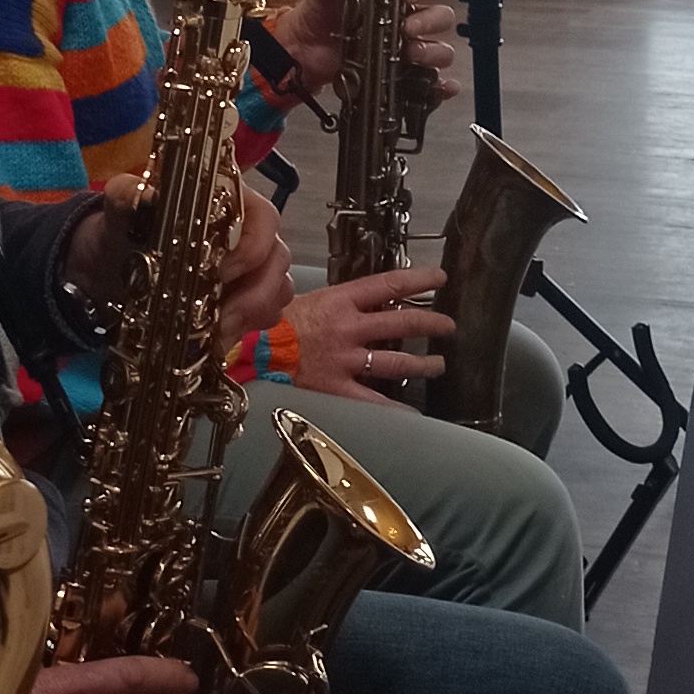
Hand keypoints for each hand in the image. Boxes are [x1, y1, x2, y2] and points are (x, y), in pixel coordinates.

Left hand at [75, 180, 289, 351]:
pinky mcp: (244, 299)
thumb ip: (128, 196)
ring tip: (218, 334)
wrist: (109, 266)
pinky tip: (218, 338)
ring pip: (277, 289)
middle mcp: (248, 231)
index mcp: (227, 200)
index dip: (251, 249)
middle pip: (277, 259)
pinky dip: (246, 328)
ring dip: (251, 315)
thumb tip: (145, 196)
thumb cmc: (125, 232)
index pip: (263, 219)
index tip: (222, 275)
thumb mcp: (120, 210)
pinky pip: (266, 314)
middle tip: (224, 317)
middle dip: (254, 294)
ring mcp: (251, 267)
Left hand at [269, 0, 460, 107]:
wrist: (303, 51)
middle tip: (408, 29)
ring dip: (433, 50)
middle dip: (429, 21)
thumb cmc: (318, 17)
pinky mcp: (402, 74)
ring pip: (440, 47)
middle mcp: (406, 20)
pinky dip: (442, 85)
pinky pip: (431, 80)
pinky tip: (443, 86)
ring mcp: (406, 48)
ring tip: (411, 54)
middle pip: (439, 16)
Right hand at [280, 268, 451, 400]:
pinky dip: (395, 409)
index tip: (439, 280)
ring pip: (395, 361)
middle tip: (448, 326)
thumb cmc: (266, 325)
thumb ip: (327, 300)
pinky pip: (373, 401)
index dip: (418, 280)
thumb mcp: (298, 299)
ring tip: (439, 364)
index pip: (388, 285)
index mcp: (339, 300)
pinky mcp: (338, 388)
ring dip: (422, 363)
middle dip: (430, 322)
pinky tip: (413, 414)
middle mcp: (349, 328)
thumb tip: (345, 299)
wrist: (245, 353)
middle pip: (402, 322)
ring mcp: (346, 360)